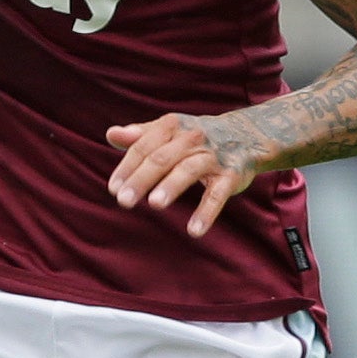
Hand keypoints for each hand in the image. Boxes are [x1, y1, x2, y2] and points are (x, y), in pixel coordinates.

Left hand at [105, 112, 266, 237]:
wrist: (246, 135)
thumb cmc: (193, 137)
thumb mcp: (168, 131)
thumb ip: (139, 135)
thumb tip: (111, 134)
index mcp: (172, 126)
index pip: (144, 147)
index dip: (127, 168)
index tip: (113, 188)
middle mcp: (192, 138)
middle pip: (162, 158)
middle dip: (142, 179)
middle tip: (123, 201)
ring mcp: (213, 157)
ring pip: (189, 170)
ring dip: (171, 186)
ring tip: (154, 204)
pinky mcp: (231, 175)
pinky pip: (218, 194)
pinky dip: (207, 212)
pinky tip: (194, 231)